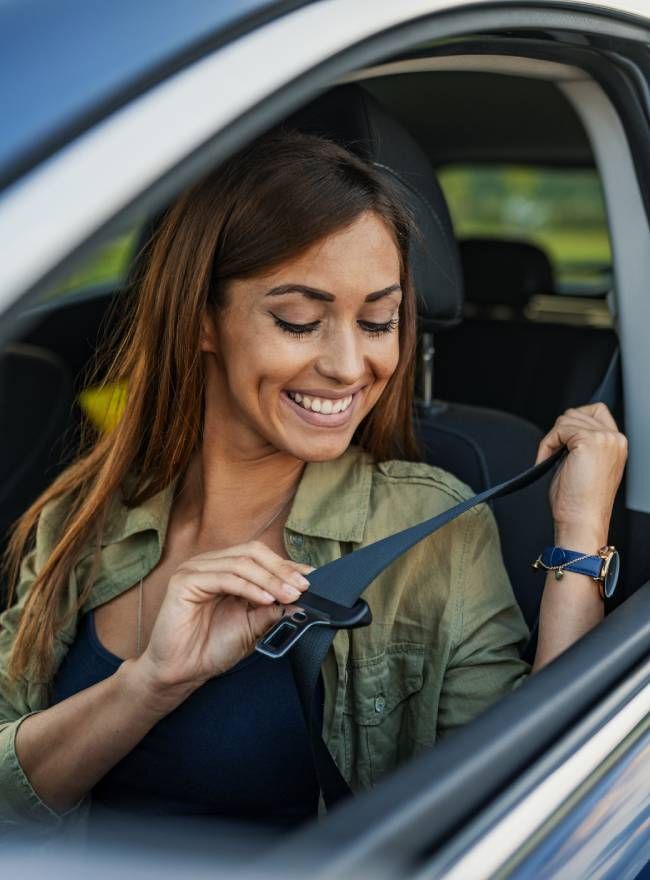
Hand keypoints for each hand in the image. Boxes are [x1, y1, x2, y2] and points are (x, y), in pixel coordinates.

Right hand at [131, 541, 313, 699]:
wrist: (182, 672)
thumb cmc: (212, 648)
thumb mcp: (253, 626)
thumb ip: (274, 609)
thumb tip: (302, 598)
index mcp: (226, 569)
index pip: (261, 556)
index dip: (287, 565)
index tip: (312, 579)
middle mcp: (211, 564)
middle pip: (253, 552)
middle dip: (281, 570)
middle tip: (303, 587)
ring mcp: (196, 569)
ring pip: (241, 563)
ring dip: (270, 579)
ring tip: (289, 596)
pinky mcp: (185, 581)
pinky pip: (224, 578)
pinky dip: (249, 587)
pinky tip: (266, 599)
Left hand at [535, 403, 626, 547]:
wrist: (582, 521)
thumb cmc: (580, 502)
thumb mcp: (585, 464)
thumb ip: (581, 443)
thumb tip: (564, 430)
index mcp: (617, 444)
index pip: (596, 411)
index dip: (574, 423)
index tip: (561, 444)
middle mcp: (615, 439)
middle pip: (577, 413)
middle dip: (559, 432)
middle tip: (553, 455)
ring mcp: (604, 438)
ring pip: (567, 419)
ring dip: (552, 438)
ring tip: (550, 460)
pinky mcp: (589, 441)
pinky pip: (558, 429)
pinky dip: (547, 444)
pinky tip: (545, 460)